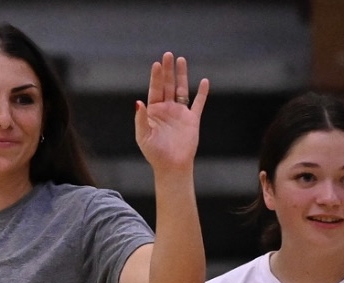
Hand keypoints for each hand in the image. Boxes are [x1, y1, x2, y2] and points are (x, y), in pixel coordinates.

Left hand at [135, 52, 209, 171]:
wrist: (172, 166)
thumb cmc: (155, 153)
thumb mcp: (143, 136)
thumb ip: (141, 119)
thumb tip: (138, 102)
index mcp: (153, 111)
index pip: (155, 90)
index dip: (156, 77)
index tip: (157, 64)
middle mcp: (167, 109)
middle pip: (167, 85)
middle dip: (167, 71)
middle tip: (168, 55)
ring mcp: (180, 113)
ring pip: (181, 90)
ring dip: (181, 75)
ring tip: (181, 60)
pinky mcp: (192, 120)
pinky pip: (198, 103)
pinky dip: (202, 93)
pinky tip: (204, 81)